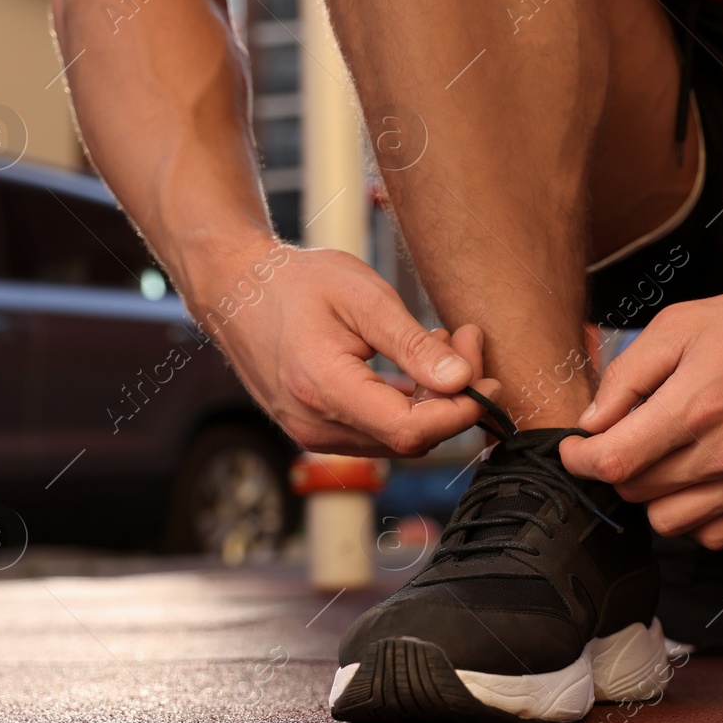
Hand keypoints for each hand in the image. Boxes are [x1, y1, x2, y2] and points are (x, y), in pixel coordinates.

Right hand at [188, 239, 499, 456]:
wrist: (236, 290)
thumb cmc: (297, 284)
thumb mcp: (363, 298)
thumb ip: (413, 345)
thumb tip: (462, 381)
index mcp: (324, 390)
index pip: (410, 430)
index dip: (458, 412)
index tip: (486, 378)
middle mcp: (316, 426)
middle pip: (409, 438)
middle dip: (453, 398)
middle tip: (468, 340)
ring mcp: (313, 433)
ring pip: (396, 437)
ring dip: (433, 400)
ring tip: (444, 343)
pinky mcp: (317, 430)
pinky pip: (376, 430)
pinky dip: (407, 403)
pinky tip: (418, 365)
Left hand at [560, 281, 722, 546]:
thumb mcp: (683, 324)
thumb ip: (628, 374)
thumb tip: (592, 422)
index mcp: (696, 406)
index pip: (613, 462)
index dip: (579, 460)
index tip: (576, 448)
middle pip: (635, 492)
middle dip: (617, 467)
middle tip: (629, 437)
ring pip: (669, 522)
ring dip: (654, 494)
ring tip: (666, 457)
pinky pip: (712, 535)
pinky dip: (695, 515)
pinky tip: (698, 478)